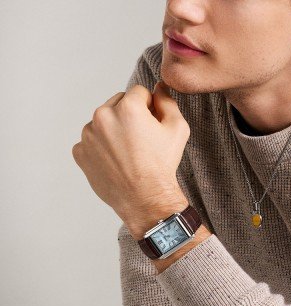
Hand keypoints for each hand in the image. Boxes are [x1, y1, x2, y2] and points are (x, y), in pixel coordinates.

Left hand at [72, 81, 190, 235]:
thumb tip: (158, 88)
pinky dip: (101, 147)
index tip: (152, 125)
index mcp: (127, 107)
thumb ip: (167, 101)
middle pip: (118, 103)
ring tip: (128, 153)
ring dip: (113, 130)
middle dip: (129, 116)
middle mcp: (102, 116)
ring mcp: (88, 135)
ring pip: (102, 122)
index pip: (139, 92)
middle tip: (141, 141)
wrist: (145, 199)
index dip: (149, 108)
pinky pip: (91, 141)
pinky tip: (116, 161)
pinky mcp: (80, 152)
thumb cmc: (162, 165)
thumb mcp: (177, 129)